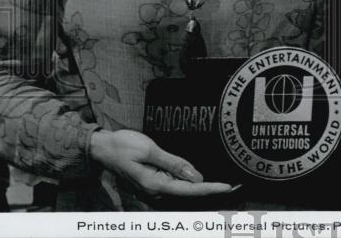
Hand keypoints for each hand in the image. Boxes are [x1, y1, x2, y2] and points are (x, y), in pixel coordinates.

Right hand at [89, 129, 232, 196]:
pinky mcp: (154, 183)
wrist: (104, 148)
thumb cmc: (124, 146)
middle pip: (190, 193)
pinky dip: (192, 184)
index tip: (229, 186)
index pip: (190, 189)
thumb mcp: (150, 151)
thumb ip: (174, 164)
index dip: (211, 188)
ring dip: (204, 188)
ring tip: (226, 184)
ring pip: (184, 191)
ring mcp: (154, 189)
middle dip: (212, 190)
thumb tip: (196, 176)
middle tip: (236, 184)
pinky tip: (204, 180)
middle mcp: (156, 192)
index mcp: (156, 185)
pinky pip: (176, 186)